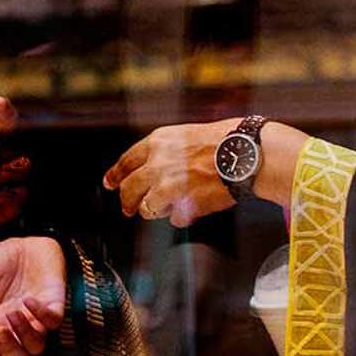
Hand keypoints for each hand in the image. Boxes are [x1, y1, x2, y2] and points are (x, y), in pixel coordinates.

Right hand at [0, 236, 65, 355]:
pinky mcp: (53, 306)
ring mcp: (36, 319)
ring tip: (13, 312)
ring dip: (24, 334)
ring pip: (36, 347)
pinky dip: (42, 315)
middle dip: (7, 349)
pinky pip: (53, 322)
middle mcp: (15, 327)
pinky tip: (28, 299)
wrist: (23, 243)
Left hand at [101, 118, 304, 223]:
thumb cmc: (223, 141)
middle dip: (128, 202)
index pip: (126, 162)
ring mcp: (168, 185)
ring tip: (168, 208)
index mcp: (157, 143)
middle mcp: (157, 163)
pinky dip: (180, 217)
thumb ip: (164, 153)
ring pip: (147, 208)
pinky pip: (172, 219)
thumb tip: (149, 171)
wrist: (246, 152)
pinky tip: (192, 208)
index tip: (109, 184)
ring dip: (155, 211)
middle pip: (129, 190)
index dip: (115, 175)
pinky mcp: (183, 205)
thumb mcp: (184, 135)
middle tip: (130, 209)